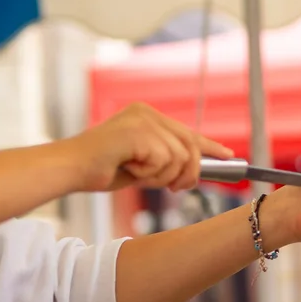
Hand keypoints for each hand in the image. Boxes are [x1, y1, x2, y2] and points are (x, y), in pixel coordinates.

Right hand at [60, 103, 230, 192]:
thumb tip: (192, 173)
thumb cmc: (100, 170)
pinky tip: (127, 168)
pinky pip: (164, 162)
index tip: (230, 156)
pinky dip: (148, 174)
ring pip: (179, 158)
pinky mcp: (139, 131)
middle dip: (188, 174)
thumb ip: (164, 163)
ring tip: (136, 174)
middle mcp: (147, 112)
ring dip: (161, 177)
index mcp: (146, 115)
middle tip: (175, 188)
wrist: (70, 169)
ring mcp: (143, 120)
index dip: (210, 146)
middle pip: (189, 147)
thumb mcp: (141, 165)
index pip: (187, 131)